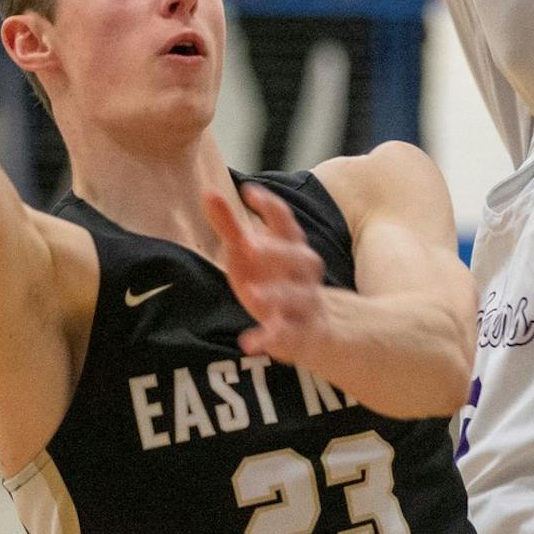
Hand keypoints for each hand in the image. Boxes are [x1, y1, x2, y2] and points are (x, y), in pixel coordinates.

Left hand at [206, 184, 327, 361]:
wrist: (324, 330)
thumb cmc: (277, 282)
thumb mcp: (252, 255)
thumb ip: (230, 226)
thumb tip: (209, 193)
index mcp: (292, 250)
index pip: (286, 224)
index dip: (270, 207)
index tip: (249, 191)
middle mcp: (304, 275)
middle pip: (301, 258)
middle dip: (278, 251)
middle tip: (250, 245)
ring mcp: (307, 306)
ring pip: (301, 298)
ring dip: (278, 295)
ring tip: (253, 294)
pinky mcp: (304, 337)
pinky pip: (292, 338)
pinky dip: (272, 339)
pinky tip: (249, 342)